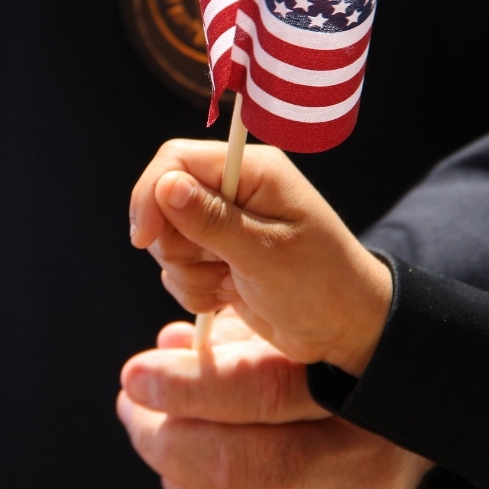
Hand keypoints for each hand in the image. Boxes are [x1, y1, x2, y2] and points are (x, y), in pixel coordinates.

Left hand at [117, 309, 432, 488]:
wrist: (401, 423)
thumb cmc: (329, 367)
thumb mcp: (290, 333)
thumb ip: (231, 335)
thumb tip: (167, 346)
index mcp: (349, 386)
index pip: (258, 390)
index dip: (185, 386)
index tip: (135, 376)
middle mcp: (355, 459)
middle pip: (237, 468)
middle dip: (164, 441)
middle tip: (132, 410)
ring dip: (177, 482)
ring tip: (163, 443)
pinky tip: (201, 486)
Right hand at [129, 139, 392, 375]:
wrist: (344, 329)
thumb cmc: (320, 284)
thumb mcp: (266, 254)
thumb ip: (212, 220)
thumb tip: (165, 185)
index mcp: (252, 171)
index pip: (175, 160)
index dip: (151, 195)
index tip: (143, 239)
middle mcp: (234, 190)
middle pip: (163, 204)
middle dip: (178, 246)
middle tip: (220, 266)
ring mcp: (224, 224)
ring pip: (168, 242)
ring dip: (190, 274)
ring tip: (232, 283)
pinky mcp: (218, 254)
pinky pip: (179, 269)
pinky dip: (196, 289)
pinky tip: (230, 294)